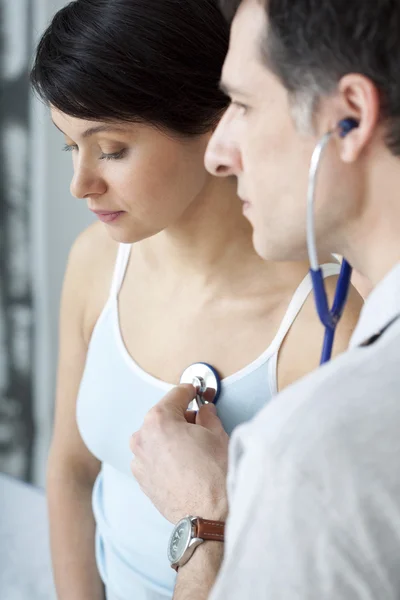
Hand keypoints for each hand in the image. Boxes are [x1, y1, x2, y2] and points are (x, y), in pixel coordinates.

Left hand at [130, 385, 228, 523]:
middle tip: (201, 424)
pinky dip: (166, 455)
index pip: (177, 394)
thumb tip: (204, 411)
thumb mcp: (217, 434)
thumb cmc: (214, 476)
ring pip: (157, 438)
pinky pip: (153, 457)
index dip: (191, 391)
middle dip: (182, 417)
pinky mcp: (141, 479)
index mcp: (159, 420)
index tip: (197, 392)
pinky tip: (184, 464)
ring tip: (194, 449)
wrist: (208, 517)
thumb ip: (206, 415)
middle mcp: (142, 438)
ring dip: (172, 437)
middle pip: (164, 416)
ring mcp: (139, 460)